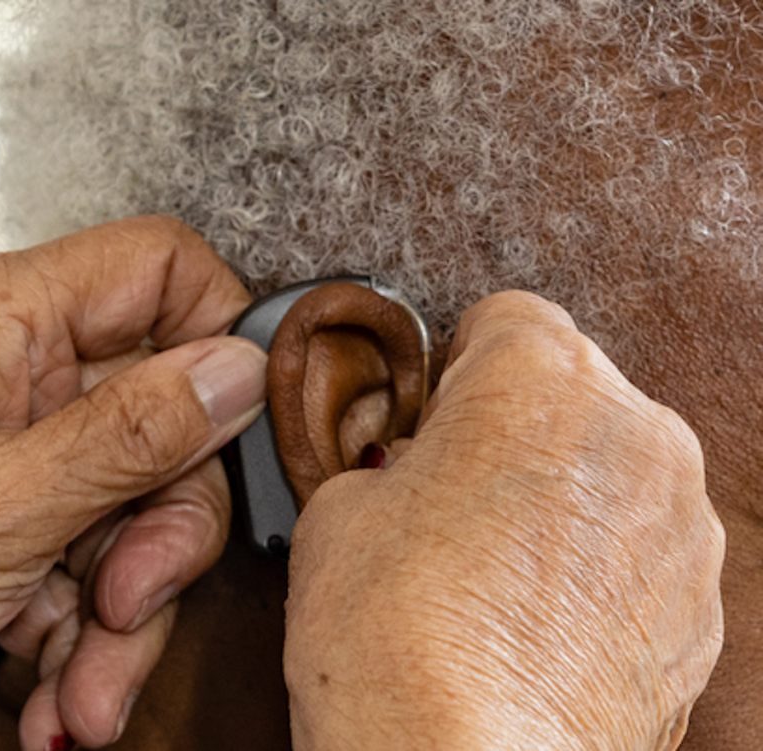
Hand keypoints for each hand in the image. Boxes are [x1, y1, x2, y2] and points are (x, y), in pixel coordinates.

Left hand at [0, 217, 265, 749]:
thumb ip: (132, 432)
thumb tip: (237, 368)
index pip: (154, 266)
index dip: (214, 333)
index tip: (236, 425)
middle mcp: (14, 370)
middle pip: (166, 408)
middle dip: (165, 524)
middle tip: (134, 599)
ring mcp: (21, 445)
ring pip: (143, 497)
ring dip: (131, 606)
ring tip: (87, 687)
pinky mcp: (22, 513)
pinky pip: (105, 552)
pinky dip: (95, 633)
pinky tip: (63, 692)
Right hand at [285, 291, 724, 750]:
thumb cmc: (395, 631)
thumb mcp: (339, 508)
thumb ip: (391, 458)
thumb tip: (411, 471)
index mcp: (537, 375)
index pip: (504, 317)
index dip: (454, 367)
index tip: (432, 417)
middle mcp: (630, 428)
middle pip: (567, 387)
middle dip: (512, 426)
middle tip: (451, 494)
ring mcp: (679, 517)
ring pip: (612, 464)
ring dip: (562, 492)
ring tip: (495, 564)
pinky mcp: (701, 601)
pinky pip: (643, 545)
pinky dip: (599, 562)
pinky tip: (538, 612)